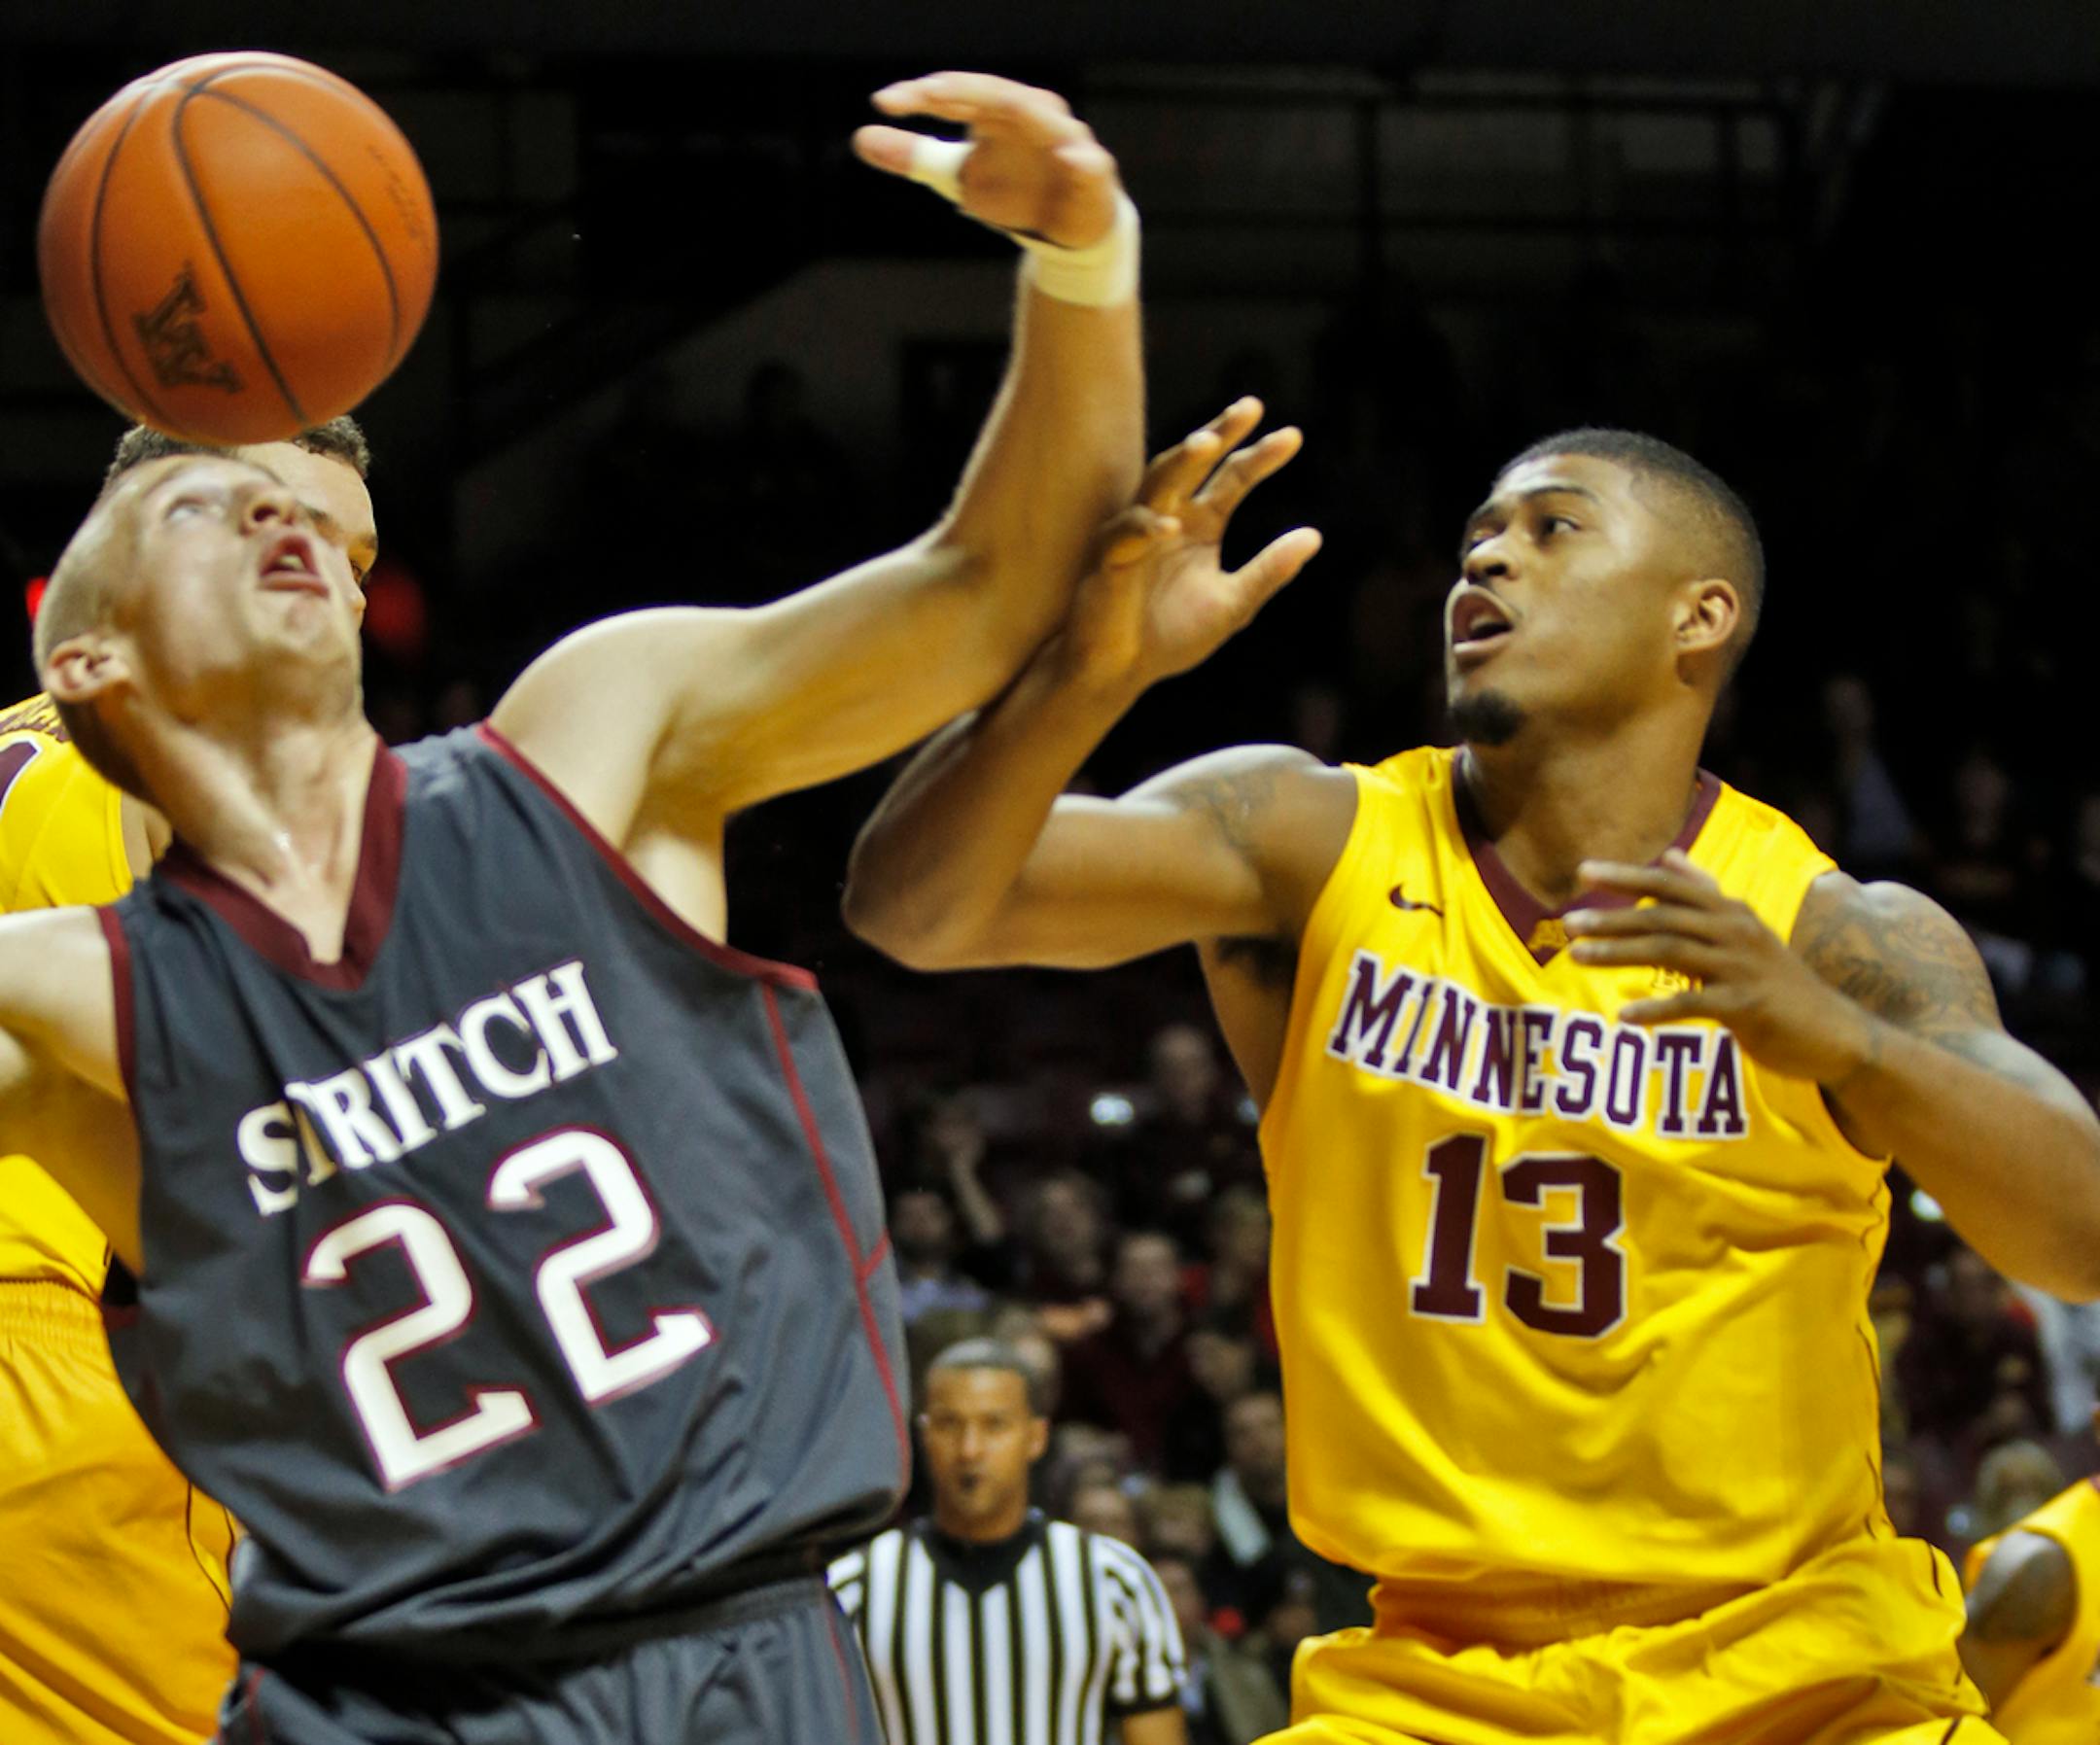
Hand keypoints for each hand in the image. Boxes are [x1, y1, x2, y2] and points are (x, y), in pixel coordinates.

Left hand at [853, 72, 1120, 248]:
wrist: (1065, 227)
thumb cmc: (1011, 189)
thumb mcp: (955, 175)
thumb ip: (913, 157)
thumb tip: (860, 138)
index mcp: (997, 107)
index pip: (955, 92)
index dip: (921, 94)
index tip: (884, 102)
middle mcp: (1032, 113)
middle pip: (996, 94)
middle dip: (962, 91)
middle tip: (927, 93)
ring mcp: (1066, 141)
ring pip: (1045, 119)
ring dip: (1022, 111)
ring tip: (988, 113)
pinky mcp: (1093, 174)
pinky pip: (1090, 163)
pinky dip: (1082, 159)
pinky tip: (1070, 159)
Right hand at [1058, 399, 1321, 692]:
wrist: (1120, 671)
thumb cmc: (1171, 636)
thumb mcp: (1233, 604)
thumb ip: (1269, 571)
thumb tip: (1314, 536)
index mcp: (1201, 523)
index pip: (1232, 478)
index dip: (1259, 456)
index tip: (1293, 436)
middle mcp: (1169, 518)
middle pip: (1194, 464)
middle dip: (1220, 433)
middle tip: (1250, 407)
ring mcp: (1136, 535)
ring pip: (1156, 485)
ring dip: (1179, 463)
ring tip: (1206, 442)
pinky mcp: (1108, 561)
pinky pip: (1125, 536)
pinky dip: (1146, 529)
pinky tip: (1170, 528)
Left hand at [1564, 849, 1878, 1085]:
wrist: (1837, 1033)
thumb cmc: (1779, 982)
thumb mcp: (1743, 931)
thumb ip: (1704, 895)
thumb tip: (1670, 856)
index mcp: (1729, 912)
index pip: (1669, 886)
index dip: (1627, 876)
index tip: (1583, 871)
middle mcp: (1735, 932)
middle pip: (1663, 917)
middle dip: (1612, 919)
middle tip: (1567, 922)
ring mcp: (1742, 968)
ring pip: (1671, 952)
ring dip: (1620, 954)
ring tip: (1577, 958)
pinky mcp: (1748, 1007)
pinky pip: (1693, 1004)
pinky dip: (1656, 1009)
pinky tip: (1624, 1015)